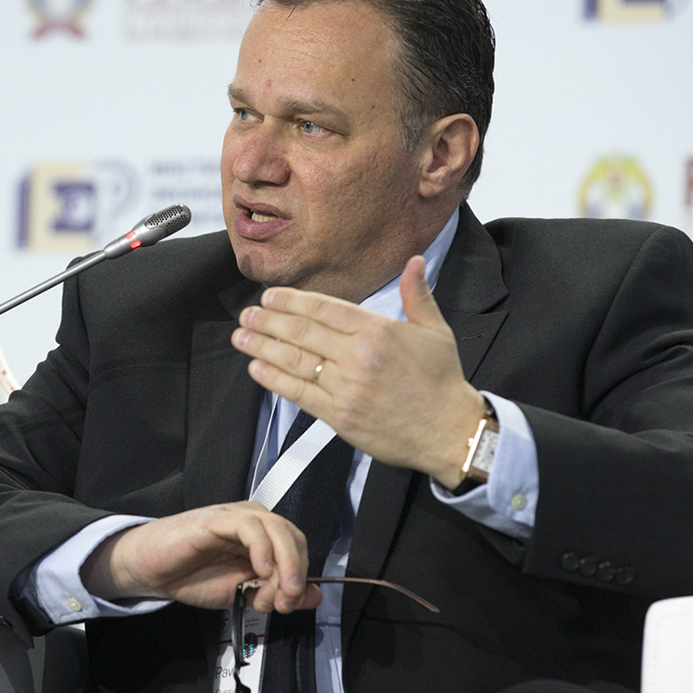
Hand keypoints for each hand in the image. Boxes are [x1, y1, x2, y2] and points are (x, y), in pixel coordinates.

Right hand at [81, 501, 322, 613]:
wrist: (152, 570)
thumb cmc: (193, 576)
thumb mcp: (243, 593)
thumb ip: (278, 593)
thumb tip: (314, 596)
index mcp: (264, 537)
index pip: (298, 548)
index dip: (301, 577)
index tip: (290, 605)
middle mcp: (255, 521)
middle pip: (293, 537)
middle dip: (295, 574)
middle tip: (285, 602)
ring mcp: (236, 517)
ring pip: (277, 529)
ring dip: (283, 565)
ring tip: (271, 593)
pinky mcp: (217, 518)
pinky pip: (250, 526)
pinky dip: (263, 549)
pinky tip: (260, 572)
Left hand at [231, 256, 486, 487]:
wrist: (450, 432)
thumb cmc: (442, 382)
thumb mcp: (436, 331)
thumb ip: (417, 295)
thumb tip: (413, 261)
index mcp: (379, 330)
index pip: (324, 309)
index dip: (292, 301)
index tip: (269, 296)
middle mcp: (359, 356)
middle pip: (302, 332)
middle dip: (268, 321)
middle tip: (246, 314)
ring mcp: (347, 387)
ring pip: (295, 361)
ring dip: (263, 347)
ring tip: (241, 337)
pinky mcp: (339, 415)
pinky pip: (299, 394)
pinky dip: (274, 380)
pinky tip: (257, 368)